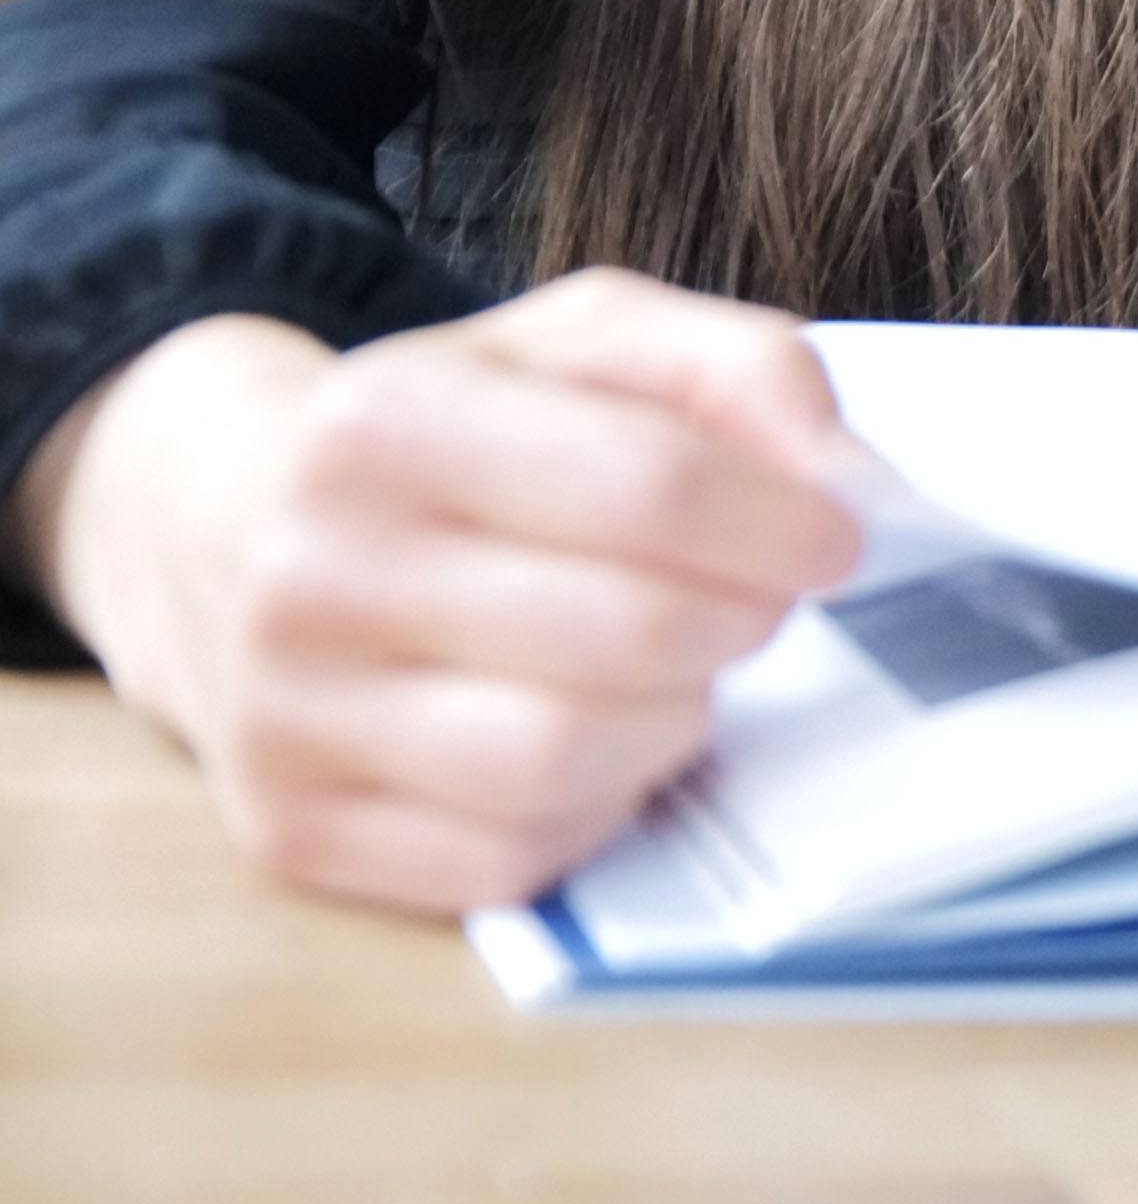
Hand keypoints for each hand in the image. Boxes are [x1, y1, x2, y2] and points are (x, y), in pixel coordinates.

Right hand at [16, 272, 862, 914]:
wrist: (227, 531)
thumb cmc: (456, 430)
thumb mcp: (587, 342)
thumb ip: (740, 368)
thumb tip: (844, 479)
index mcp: (382, 422)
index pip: (651, 487)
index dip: (785, 522)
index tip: (835, 539)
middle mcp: (308, 572)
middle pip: (627, 635)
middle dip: (739, 622)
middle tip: (754, 603)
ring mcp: (284, 718)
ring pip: (567, 763)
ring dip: (674, 722)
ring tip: (677, 671)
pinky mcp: (292, 833)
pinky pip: (509, 862)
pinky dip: (594, 810)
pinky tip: (595, 739)